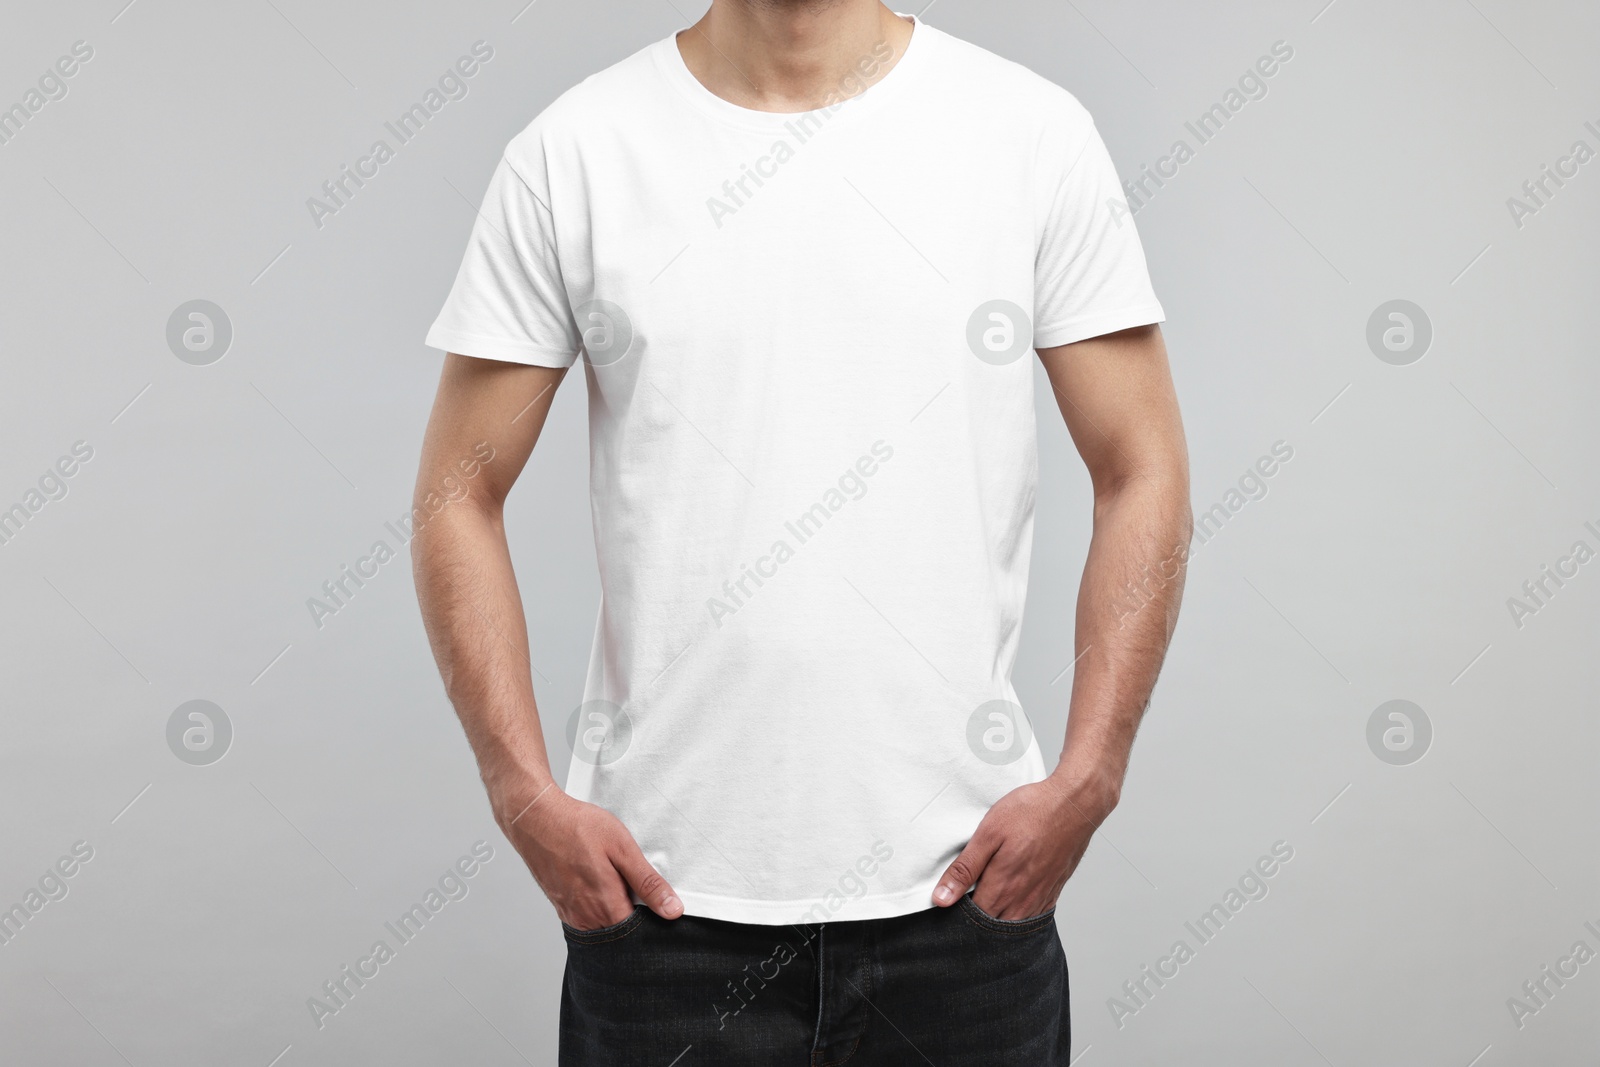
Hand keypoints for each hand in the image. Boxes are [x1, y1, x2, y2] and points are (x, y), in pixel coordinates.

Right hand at [499, 784, 683, 929]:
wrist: (536, 819)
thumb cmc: (578, 828)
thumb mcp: (622, 849)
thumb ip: (647, 883)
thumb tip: (673, 910)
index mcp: (607, 906)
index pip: (639, 934)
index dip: (653, 921)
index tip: (659, 904)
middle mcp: (587, 918)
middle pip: (620, 934)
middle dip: (634, 920)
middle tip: (637, 889)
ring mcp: (571, 915)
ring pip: (603, 928)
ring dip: (615, 914)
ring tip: (617, 883)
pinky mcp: (561, 907)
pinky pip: (587, 921)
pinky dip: (598, 910)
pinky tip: (601, 885)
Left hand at [931, 773, 1115, 919]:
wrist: (1074, 804)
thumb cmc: (1031, 812)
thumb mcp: (988, 833)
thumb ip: (965, 868)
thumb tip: (942, 899)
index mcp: (1002, 886)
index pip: (973, 919)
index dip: (958, 916)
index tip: (950, 906)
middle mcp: (1022, 899)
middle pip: (994, 926)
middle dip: (977, 922)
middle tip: (965, 906)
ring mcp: (1040, 897)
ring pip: (1014, 925)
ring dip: (999, 920)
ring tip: (987, 903)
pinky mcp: (1053, 890)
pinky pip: (1034, 916)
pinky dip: (1019, 916)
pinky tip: (1011, 902)